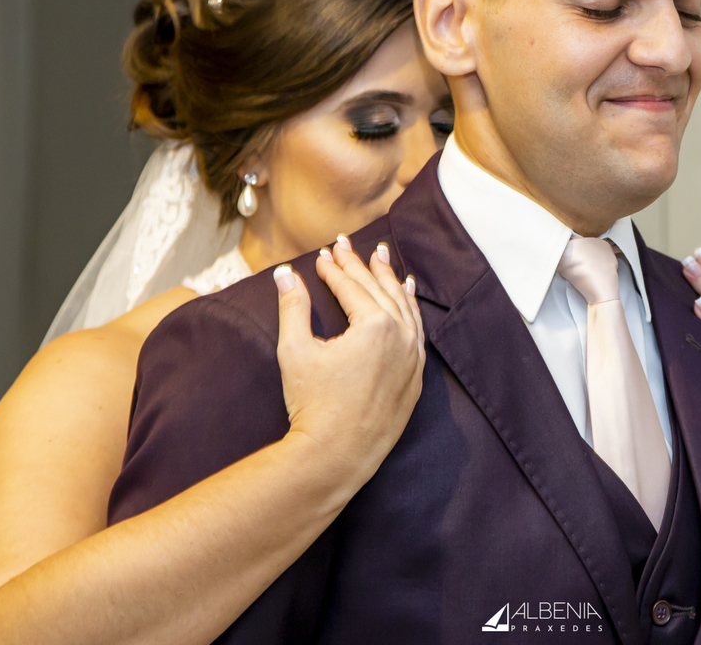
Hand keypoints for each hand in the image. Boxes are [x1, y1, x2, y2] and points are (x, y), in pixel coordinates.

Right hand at [273, 236, 424, 488]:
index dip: (334, 269)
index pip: (352, 287)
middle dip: (361, 265)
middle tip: (347, 244)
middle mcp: (402, 337)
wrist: (335, 457)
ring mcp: (413, 358)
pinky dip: (410, 309)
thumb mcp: (295, 351)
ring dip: (390, 280)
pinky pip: (416, 332)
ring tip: (381, 257)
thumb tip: (283, 274)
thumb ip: (293, 307)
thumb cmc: (312, 405)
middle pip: (379, 291)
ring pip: (404, 307)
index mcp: (376, 326)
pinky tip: (406, 295)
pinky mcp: (415, 377)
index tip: (321, 254)